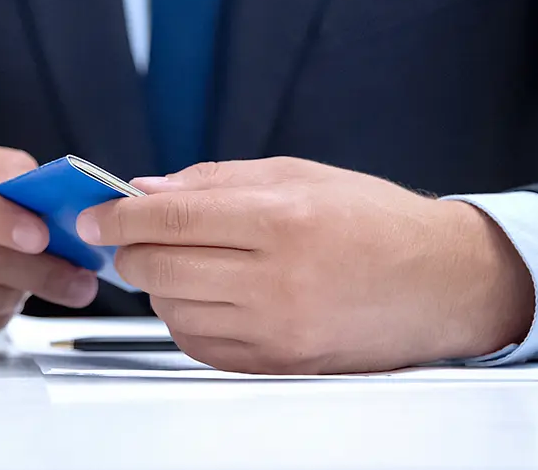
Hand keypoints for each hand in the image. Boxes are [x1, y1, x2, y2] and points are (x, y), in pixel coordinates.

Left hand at [76, 158, 533, 373]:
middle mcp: (277, 277)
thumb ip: (216, 181)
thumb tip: (146, 189)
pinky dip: (185, 321)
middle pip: (161, 266)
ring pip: (173, 309)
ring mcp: (278, 328)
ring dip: (158, 284)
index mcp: (281, 217)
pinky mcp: (280, 364)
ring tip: (176, 263)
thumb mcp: (299, 175)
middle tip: (130, 236)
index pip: (169, 218)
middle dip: (132, 248)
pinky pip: (200, 347)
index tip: (93, 216)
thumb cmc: (378, 222)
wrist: (444, 283)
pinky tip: (202, 298)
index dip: (117, 216)